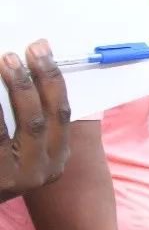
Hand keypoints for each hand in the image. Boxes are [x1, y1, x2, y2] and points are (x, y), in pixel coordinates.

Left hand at [0, 42, 69, 202]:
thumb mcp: (17, 150)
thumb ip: (27, 122)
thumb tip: (27, 74)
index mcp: (56, 158)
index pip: (62, 113)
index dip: (53, 79)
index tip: (42, 50)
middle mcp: (47, 169)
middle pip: (52, 115)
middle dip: (42, 78)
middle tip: (27, 50)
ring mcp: (26, 176)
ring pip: (33, 123)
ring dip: (21, 87)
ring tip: (6, 62)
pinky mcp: (3, 178)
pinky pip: (1, 135)